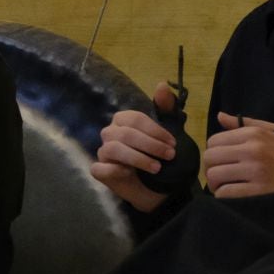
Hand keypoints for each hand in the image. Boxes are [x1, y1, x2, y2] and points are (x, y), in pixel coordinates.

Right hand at [90, 81, 179, 212]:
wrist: (157, 188)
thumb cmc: (159, 157)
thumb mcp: (169, 132)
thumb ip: (166, 109)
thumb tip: (162, 84)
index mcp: (123, 121)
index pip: (136, 119)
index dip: (156, 131)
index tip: (173, 143)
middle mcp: (110, 133)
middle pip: (126, 134)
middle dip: (151, 145)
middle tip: (170, 156)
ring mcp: (103, 153)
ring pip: (113, 149)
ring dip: (138, 158)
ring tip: (156, 168)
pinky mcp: (100, 172)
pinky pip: (100, 168)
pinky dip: (114, 170)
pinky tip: (129, 174)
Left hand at [204, 112, 273, 197]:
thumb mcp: (272, 134)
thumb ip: (245, 124)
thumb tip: (220, 116)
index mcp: (254, 135)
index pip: (213, 141)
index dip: (214, 153)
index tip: (223, 161)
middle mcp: (253, 150)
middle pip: (209, 157)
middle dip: (211, 168)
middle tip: (222, 176)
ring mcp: (255, 171)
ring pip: (214, 175)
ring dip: (216, 184)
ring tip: (226, 186)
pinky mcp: (257, 191)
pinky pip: (224, 193)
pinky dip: (223, 196)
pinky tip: (233, 195)